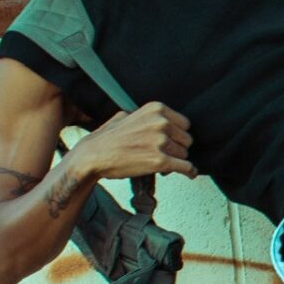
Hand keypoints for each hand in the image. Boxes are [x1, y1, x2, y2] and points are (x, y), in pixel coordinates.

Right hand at [74, 102, 195, 181]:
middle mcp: (161, 122)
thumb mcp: (128, 115)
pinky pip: (186, 167)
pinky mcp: (160, 161)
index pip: (184, 124)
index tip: (170, 142)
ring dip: (175, 160)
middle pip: (186, 139)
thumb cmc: (108, 138)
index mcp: (157, 109)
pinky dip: (189, 172)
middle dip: (177, 148)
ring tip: (160, 163)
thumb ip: (147, 116)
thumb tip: (160, 120)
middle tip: (162, 154)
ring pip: (184, 154)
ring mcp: (161, 142)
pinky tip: (190, 174)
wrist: (93, 156)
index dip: (177, 135)